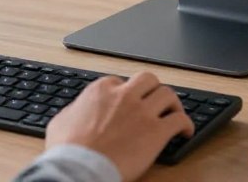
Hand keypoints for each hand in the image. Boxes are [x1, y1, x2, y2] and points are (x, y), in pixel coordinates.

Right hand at [45, 72, 193, 181]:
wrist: (80, 168)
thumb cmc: (68, 150)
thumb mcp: (61, 121)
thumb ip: (74, 110)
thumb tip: (76, 112)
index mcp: (101, 90)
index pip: (120, 82)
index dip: (125, 93)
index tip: (128, 103)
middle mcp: (124, 95)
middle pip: (148, 79)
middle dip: (153, 88)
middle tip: (155, 100)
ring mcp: (142, 112)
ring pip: (168, 93)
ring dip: (173, 103)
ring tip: (174, 113)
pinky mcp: (156, 132)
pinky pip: (179, 120)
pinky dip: (186, 124)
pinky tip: (186, 132)